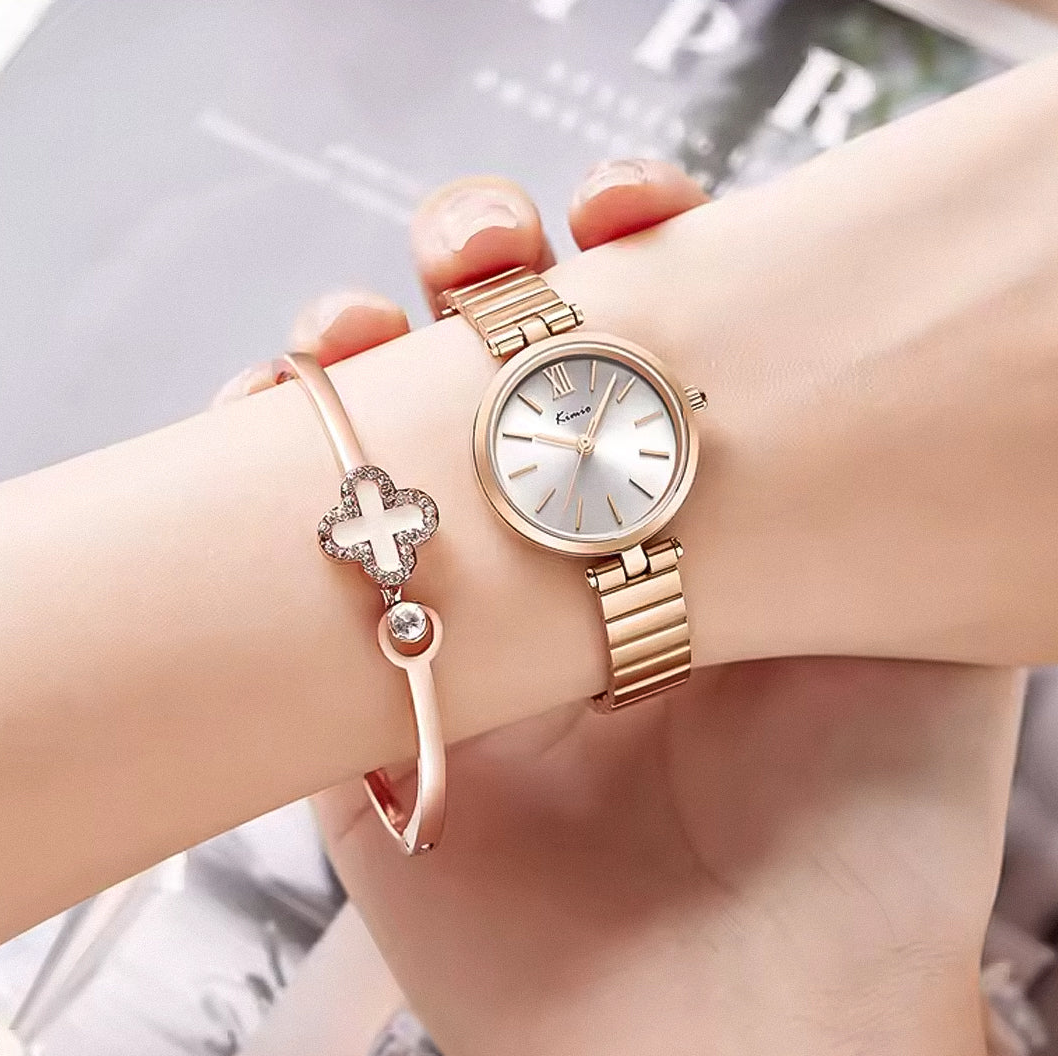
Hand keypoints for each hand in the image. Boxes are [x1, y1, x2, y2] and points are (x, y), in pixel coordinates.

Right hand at [218, 161, 1021, 1055]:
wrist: (739, 1017)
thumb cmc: (859, 833)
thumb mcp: (924, 631)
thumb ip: (905, 502)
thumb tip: (913, 363)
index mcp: (675, 515)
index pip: (633, 339)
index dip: (629, 244)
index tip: (633, 203)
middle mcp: (559, 549)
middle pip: (490, 363)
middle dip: (477, 268)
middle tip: (479, 248)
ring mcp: (453, 613)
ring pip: (372, 433)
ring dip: (344, 343)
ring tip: (344, 322)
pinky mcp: (358, 692)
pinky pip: (276, 557)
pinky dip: (254, 464)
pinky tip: (269, 408)